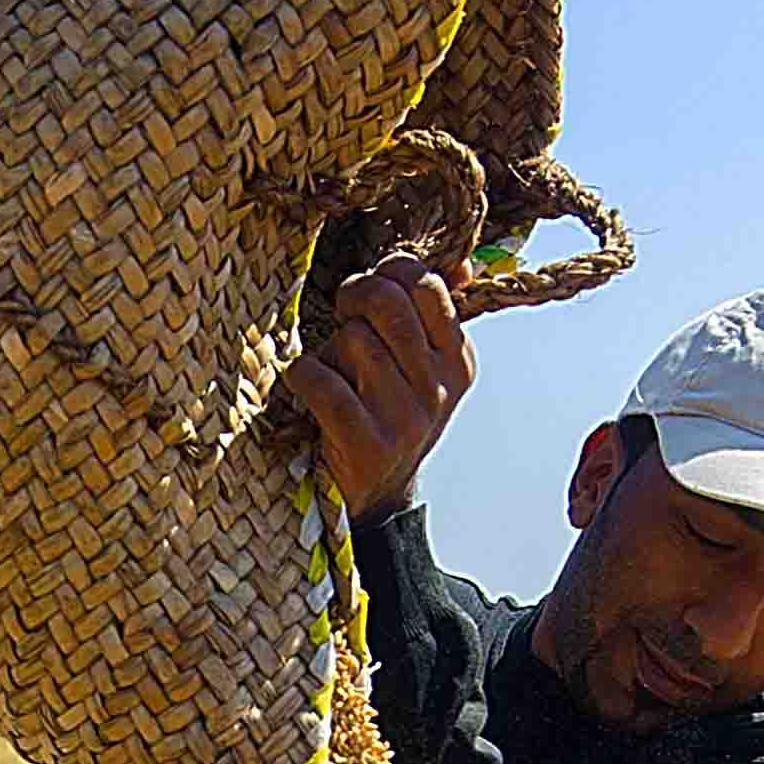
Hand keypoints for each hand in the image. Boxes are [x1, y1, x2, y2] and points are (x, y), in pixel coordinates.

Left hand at [280, 255, 472, 517]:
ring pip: (351, 340)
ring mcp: (406, 417)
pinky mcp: (367, 444)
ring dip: (329, 350)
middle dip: (354, 296)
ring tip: (335, 373)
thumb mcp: (423, 368)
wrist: (376, 497)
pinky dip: (303, 377)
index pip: (425, 284)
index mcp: (456, 359)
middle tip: (342, 312)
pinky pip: (322, 382)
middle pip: (386, 302)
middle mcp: (438, 387)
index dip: (387, 273)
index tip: (368, 294)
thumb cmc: (388, 414)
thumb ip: (433, 316)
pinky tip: (306, 387)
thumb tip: (459, 265)